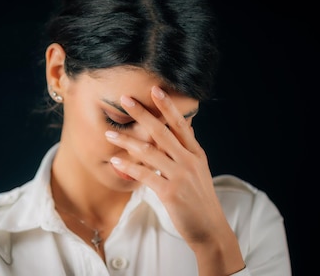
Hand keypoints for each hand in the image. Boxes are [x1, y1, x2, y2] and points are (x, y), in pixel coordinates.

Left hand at [105, 86, 243, 269]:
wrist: (210, 229)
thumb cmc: (199, 199)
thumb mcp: (200, 169)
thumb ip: (190, 148)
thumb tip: (187, 125)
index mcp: (196, 153)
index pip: (181, 124)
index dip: (167, 106)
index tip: (155, 89)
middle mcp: (189, 161)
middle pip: (162, 131)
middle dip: (142, 113)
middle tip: (125, 99)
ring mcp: (180, 176)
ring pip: (149, 151)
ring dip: (126, 140)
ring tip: (109, 133)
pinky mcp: (170, 192)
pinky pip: (145, 175)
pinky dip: (128, 167)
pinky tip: (115, 161)